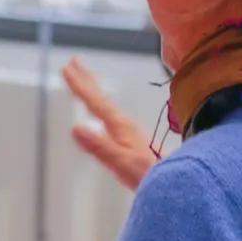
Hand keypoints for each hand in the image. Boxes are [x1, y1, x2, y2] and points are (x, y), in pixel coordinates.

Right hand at [63, 57, 158, 191]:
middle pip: (101, 96)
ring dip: (93, 87)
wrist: (174, 179)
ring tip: (84, 76)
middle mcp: (124, 122)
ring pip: (106, 101)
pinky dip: (100, 101)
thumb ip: (99, 145)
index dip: (80, 85)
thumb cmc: (147, 174)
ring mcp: (128, 128)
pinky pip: (109, 110)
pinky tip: (100, 107)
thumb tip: (76, 127)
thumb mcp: (121, 162)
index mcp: (119, 126)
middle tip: (74, 61)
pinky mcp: (130, 135)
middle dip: (86, 78)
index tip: (66, 69)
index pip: (95, 101)